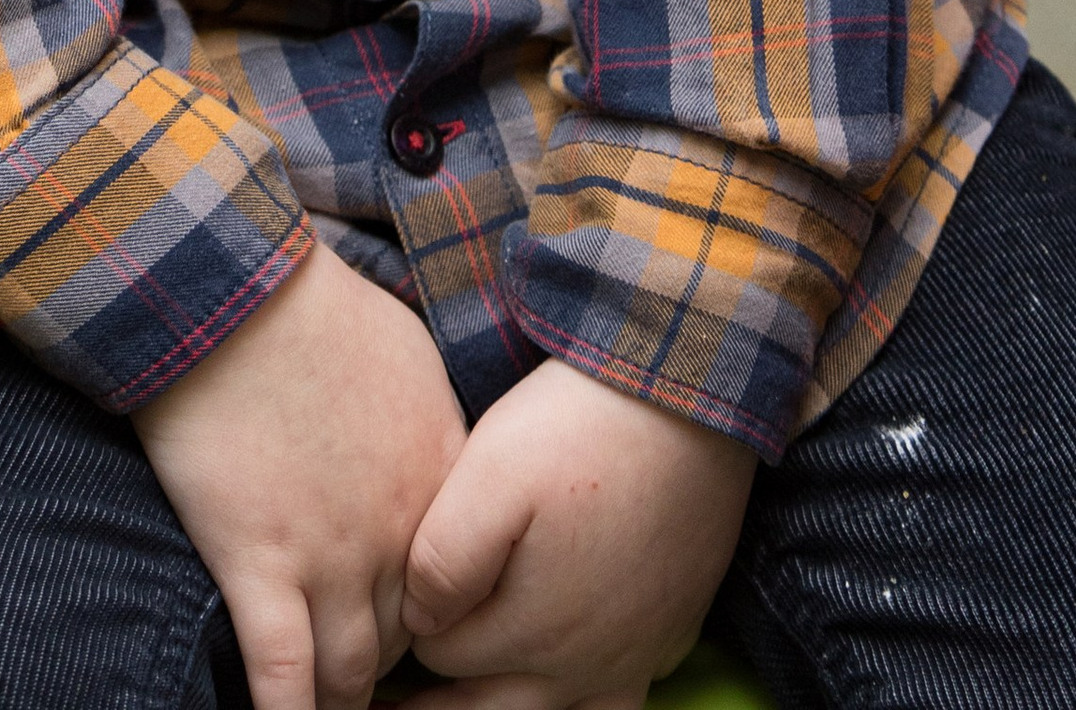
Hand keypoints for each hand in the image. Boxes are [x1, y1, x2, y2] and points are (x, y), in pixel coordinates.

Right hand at [133, 238, 468, 709]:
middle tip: (363, 673)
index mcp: (439, 480)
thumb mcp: (410, 354)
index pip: (451, 583)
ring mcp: (329, 558)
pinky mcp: (258, 567)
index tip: (406, 620)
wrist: (236, 291)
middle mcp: (396, 533)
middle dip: (387, 664)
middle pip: (405, 639)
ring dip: (340, 698)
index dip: (427, 611)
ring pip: (350, 673)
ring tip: (329, 708)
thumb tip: (428, 445)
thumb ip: (430, 420)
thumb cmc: (317, 307)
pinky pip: (281, 675)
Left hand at [399, 354, 754, 709]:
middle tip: (390, 705)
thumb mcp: (492, 471)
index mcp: (531, 632)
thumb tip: (418, 620)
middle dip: (439, 702)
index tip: (384, 614)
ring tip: (467, 697)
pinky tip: (560, 682)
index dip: (411, 629)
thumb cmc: (581, 426)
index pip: (441, 659)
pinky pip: (618, 704)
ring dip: (505, 709)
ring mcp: (633, 656)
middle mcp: (584, 665)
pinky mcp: (669, 634)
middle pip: (488, 709)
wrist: (691, 396)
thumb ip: (443, 559)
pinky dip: (582, 705)